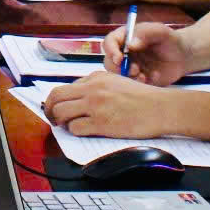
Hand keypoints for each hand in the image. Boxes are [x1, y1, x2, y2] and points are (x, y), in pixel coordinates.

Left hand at [45, 72, 176, 137]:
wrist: (161, 108)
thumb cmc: (143, 98)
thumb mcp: (117, 82)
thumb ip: (97, 87)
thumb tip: (79, 98)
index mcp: (96, 77)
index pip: (66, 87)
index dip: (58, 100)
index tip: (57, 107)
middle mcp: (92, 89)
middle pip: (55, 97)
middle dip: (49, 109)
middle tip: (52, 118)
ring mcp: (96, 105)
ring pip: (60, 112)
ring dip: (60, 121)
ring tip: (66, 126)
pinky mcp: (101, 123)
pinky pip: (75, 128)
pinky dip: (76, 131)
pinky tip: (83, 131)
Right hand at [105, 21, 189, 84]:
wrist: (182, 56)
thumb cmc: (169, 40)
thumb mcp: (160, 31)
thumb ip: (145, 33)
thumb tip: (130, 44)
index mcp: (125, 38)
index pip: (109, 42)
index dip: (111, 50)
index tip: (119, 58)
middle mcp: (123, 53)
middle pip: (109, 62)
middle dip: (119, 68)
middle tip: (135, 70)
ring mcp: (129, 67)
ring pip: (118, 76)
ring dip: (129, 78)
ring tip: (144, 76)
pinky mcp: (137, 80)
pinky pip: (132, 85)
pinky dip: (141, 83)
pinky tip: (154, 76)